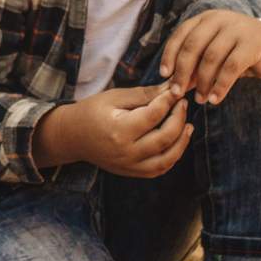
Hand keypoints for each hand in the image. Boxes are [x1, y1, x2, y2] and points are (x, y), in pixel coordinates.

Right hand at [42, 83, 190, 176]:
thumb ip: (145, 95)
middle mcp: (125, 152)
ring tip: (188, 125)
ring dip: (182, 141)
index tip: (176, 90)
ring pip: (167, 159)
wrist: (72, 137)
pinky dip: (173, 157)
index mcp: (119, 130)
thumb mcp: (115, 97)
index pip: (153, 115)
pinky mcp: (131, 172)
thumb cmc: (92, 112)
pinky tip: (177, 142)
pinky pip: (159, 169)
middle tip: (183, 104)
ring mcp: (129, 166)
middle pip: (165, 137)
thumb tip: (171, 88)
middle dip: (179, 118)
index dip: (169, 100)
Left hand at [159, 9, 260, 102]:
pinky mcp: (254, 44)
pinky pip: (231, 67)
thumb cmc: (238, 52)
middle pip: (193, 45)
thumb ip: (196, 65)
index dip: (170, 55)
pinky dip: (220, 85)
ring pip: (211, 58)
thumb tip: (173, 85)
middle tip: (178, 92)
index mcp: (206, 18)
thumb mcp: (214, 54)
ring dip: (202, 82)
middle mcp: (220, 19)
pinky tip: (215, 98)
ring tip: (200, 99)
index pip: (181, 34)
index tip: (164, 75)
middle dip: (182, 71)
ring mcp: (238, 29)